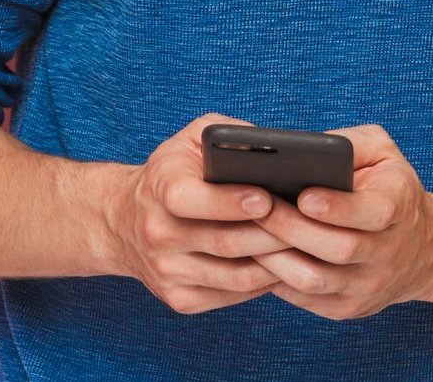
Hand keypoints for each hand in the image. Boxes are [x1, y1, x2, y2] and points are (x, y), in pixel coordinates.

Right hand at [97, 113, 311, 314]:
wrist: (124, 220)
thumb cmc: (174, 171)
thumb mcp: (191, 139)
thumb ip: (227, 135)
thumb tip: (273, 147)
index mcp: (160, 189)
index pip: (191, 199)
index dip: (230, 202)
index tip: (266, 198)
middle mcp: (158, 233)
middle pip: (224, 242)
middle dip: (271, 233)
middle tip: (308, 224)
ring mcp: (167, 271)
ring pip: (235, 275)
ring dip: (276, 262)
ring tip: (306, 245)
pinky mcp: (179, 298)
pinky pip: (232, 296)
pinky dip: (264, 283)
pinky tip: (285, 264)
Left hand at [253, 124, 432, 319]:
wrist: (421, 250)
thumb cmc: (390, 190)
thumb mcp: (384, 154)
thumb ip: (352, 144)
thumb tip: (303, 148)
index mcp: (401, 207)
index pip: (375, 212)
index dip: (338, 207)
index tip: (303, 195)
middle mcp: (389, 252)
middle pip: (339, 249)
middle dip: (292, 228)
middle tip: (256, 209)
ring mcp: (368, 286)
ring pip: (315, 280)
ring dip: (275, 258)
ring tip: (248, 234)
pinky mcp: (347, 308)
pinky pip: (303, 298)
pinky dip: (276, 278)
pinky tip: (256, 257)